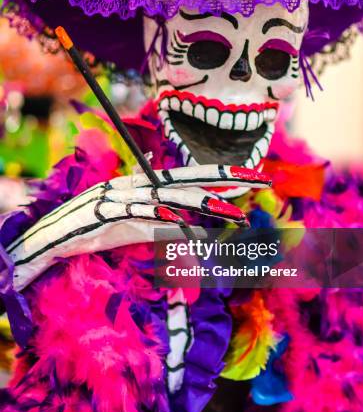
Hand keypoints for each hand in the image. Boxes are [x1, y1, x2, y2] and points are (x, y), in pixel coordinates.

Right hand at [8, 164, 271, 290]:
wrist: (53, 234)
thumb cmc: (98, 228)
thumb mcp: (139, 227)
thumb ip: (169, 229)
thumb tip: (200, 235)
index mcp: (148, 185)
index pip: (191, 176)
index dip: (222, 176)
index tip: (253, 177)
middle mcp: (139, 185)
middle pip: (189, 180)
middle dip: (225, 182)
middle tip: (260, 182)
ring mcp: (124, 197)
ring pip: (170, 197)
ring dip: (203, 205)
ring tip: (235, 214)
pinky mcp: (108, 214)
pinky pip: (140, 216)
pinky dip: (161, 219)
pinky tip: (182, 225)